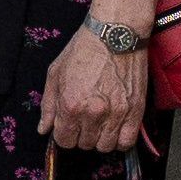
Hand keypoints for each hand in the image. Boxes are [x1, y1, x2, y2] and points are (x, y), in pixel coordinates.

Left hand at [39, 23, 151, 152]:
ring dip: (100, 138)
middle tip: (85, 119)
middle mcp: (93, 113)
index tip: (69, 125)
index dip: (65, 134)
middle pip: (84, 144)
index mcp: (71, 104)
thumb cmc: (85, 48)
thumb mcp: (56, 73)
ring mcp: (116, 113)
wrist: (115, 33)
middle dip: (82, 134)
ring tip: (100, 123)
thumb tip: (44, 129)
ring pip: (105, 146)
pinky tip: (115, 128)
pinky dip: (120, 139)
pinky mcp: (135, 111)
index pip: (64, 140)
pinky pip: (127, 142)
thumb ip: (48, 105)